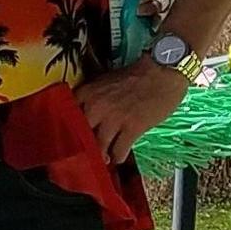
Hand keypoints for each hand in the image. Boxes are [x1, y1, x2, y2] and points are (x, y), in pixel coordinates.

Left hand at [74, 58, 188, 167]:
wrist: (163, 70)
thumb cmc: (136, 75)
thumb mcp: (106, 82)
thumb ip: (93, 98)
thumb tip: (87, 117)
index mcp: (88, 93)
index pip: (66, 117)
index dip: (68, 131)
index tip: (70, 140)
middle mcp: (96, 106)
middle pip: (80, 136)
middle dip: (84, 147)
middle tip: (88, 153)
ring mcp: (114, 119)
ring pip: (99, 147)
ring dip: (102, 156)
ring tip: (105, 158)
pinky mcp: (132, 128)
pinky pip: (119, 151)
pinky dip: (119, 157)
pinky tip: (119, 156)